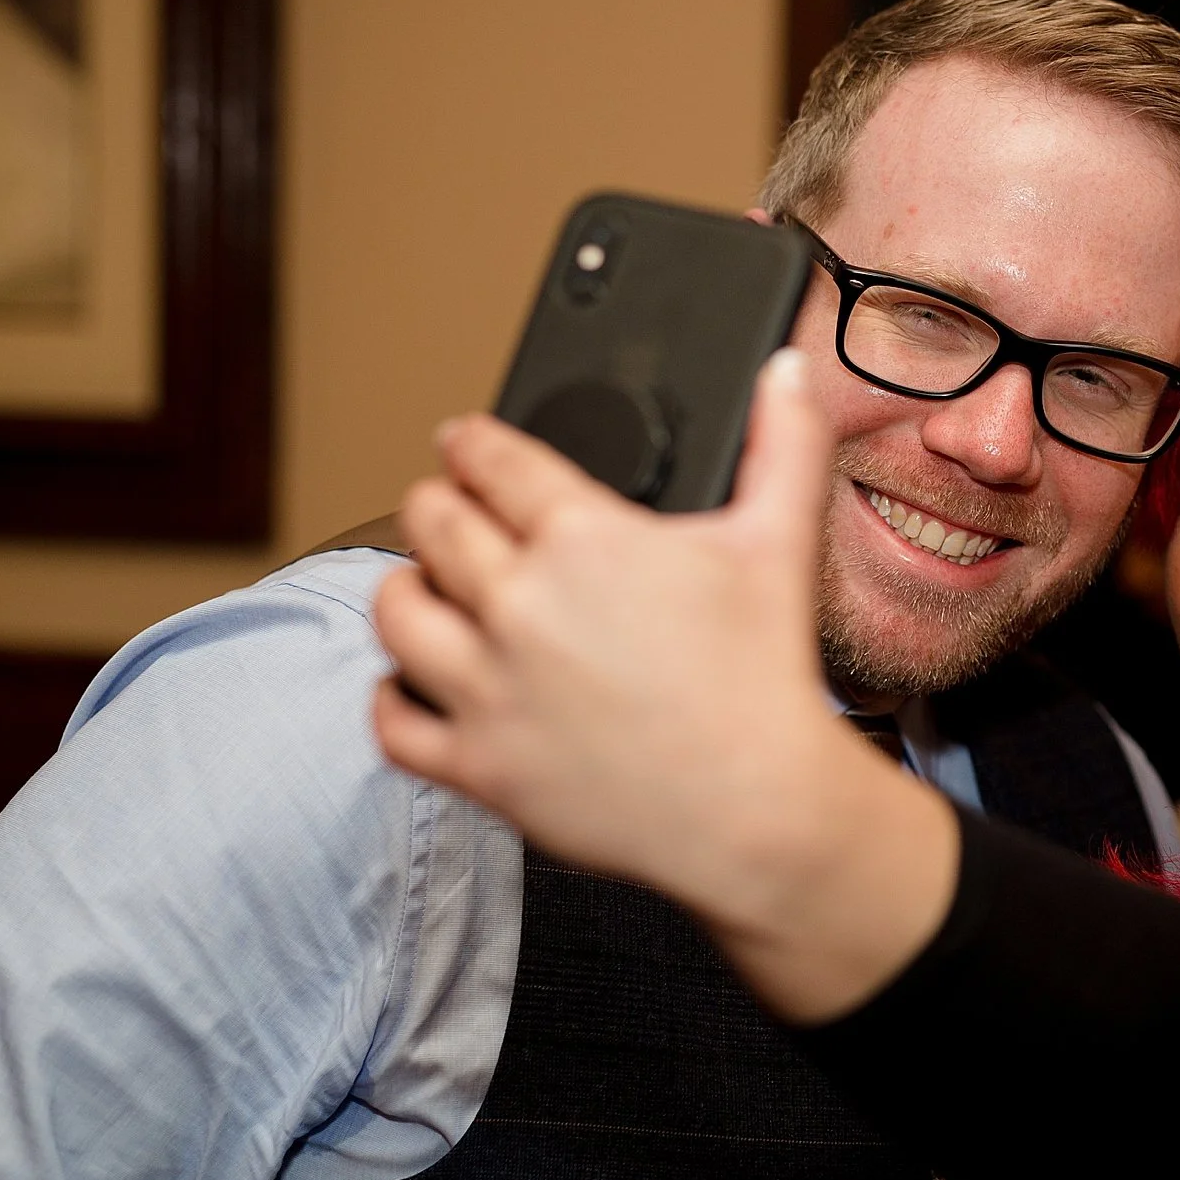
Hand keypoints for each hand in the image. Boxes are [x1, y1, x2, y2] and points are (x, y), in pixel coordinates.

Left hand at [372, 357, 841, 906]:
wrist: (760, 811)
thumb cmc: (767, 681)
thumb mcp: (779, 544)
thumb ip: (783, 443)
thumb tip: (787, 368)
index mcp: (583, 538)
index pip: (488, 459)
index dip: (470, 443)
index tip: (464, 445)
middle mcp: (521, 604)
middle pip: (431, 522)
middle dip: (439, 508)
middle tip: (451, 516)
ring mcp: (490, 687)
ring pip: (397, 610)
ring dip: (408, 592)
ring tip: (432, 593)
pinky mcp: (478, 763)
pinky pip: (391, 720)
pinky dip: (392, 697)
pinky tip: (416, 685)